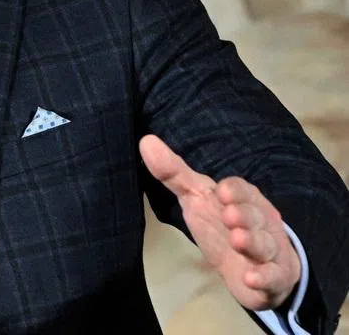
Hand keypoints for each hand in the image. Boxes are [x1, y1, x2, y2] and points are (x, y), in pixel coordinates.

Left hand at [139, 134, 300, 310]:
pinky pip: (272, 277)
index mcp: (243, 199)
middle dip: (243, 215)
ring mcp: (268, 250)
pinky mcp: (271, 278)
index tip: (222, 192)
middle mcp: (258, 222)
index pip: (242, 190)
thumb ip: (173, 173)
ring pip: (264, 245)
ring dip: (252, 242)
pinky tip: (252, 278)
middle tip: (228, 216)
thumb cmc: (221, 224)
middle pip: (254, 216)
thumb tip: (145, 141)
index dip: (234, 191)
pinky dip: (264, 277)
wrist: (257, 265)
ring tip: (237, 241)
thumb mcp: (196, 197)